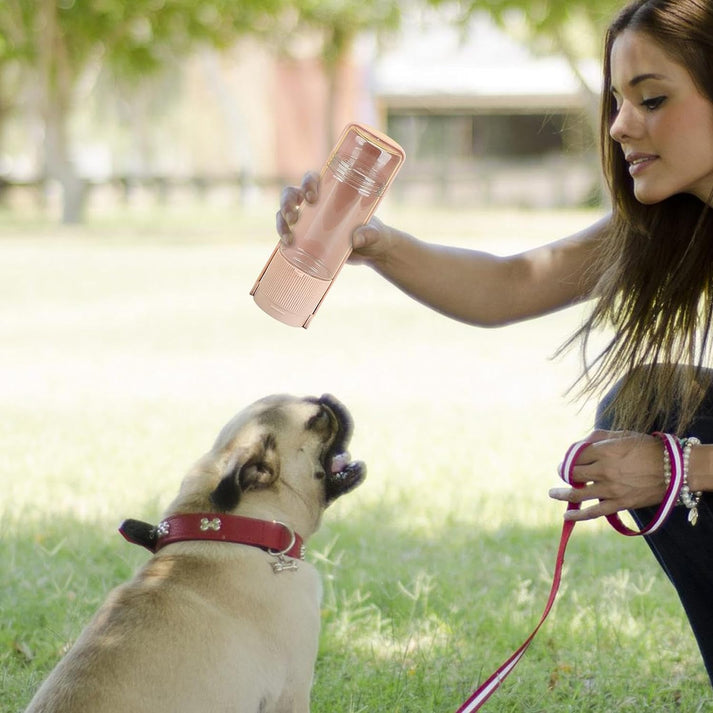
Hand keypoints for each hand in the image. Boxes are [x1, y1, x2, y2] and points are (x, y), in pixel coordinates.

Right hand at [276, 171, 399, 264]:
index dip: (307, 183)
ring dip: (281, 222)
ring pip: (284, 212)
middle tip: (294, 217)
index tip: (312, 198)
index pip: (311, 179)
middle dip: (287, 202)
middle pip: (291, 193)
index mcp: (330, 193)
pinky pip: (287, 232)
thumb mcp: (375, 233)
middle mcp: (315, 203)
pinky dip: (283, 236)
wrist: (371, 251)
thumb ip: (369, 233)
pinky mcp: (305, 236)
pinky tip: (286, 245)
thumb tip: (355, 239)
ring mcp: (308, 220)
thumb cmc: (374, 234)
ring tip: (289, 237)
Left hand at [548, 430, 666, 521]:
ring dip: (562, 494)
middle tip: (562, 475)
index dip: (567, 459)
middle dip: (563, 474)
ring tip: (553, 494)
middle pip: (572, 474)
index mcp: (604, 450)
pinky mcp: (620, 503)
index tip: (566, 462)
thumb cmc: (647, 448)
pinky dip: (578, 515)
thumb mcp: (622, 435)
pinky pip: (594, 512)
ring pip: (577, 494)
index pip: (574, 456)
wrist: (674, 469)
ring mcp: (611, 488)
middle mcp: (604, 470)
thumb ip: (598, 437)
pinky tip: (567, 516)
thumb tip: (579, 445)